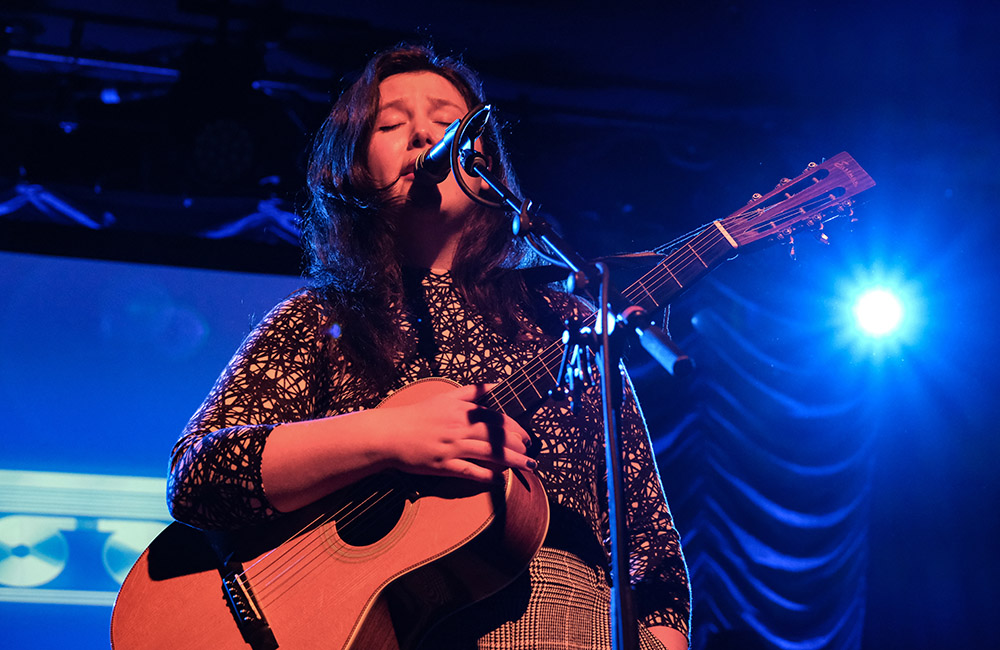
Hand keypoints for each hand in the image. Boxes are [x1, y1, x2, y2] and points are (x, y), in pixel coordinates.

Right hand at [376, 384, 535, 482]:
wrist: (390, 434)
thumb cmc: (417, 416)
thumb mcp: (445, 398)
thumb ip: (471, 392)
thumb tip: (495, 385)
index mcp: (461, 410)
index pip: (495, 417)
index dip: (514, 427)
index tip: (526, 435)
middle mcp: (459, 427)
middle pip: (497, 435)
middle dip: (518, 444)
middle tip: (529, 451)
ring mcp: (451, 446)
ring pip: (489, 452)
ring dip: (512, 460)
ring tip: (527, 466)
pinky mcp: (443, 465)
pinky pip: (470, 471)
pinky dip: (488, 476)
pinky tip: (501, 480)